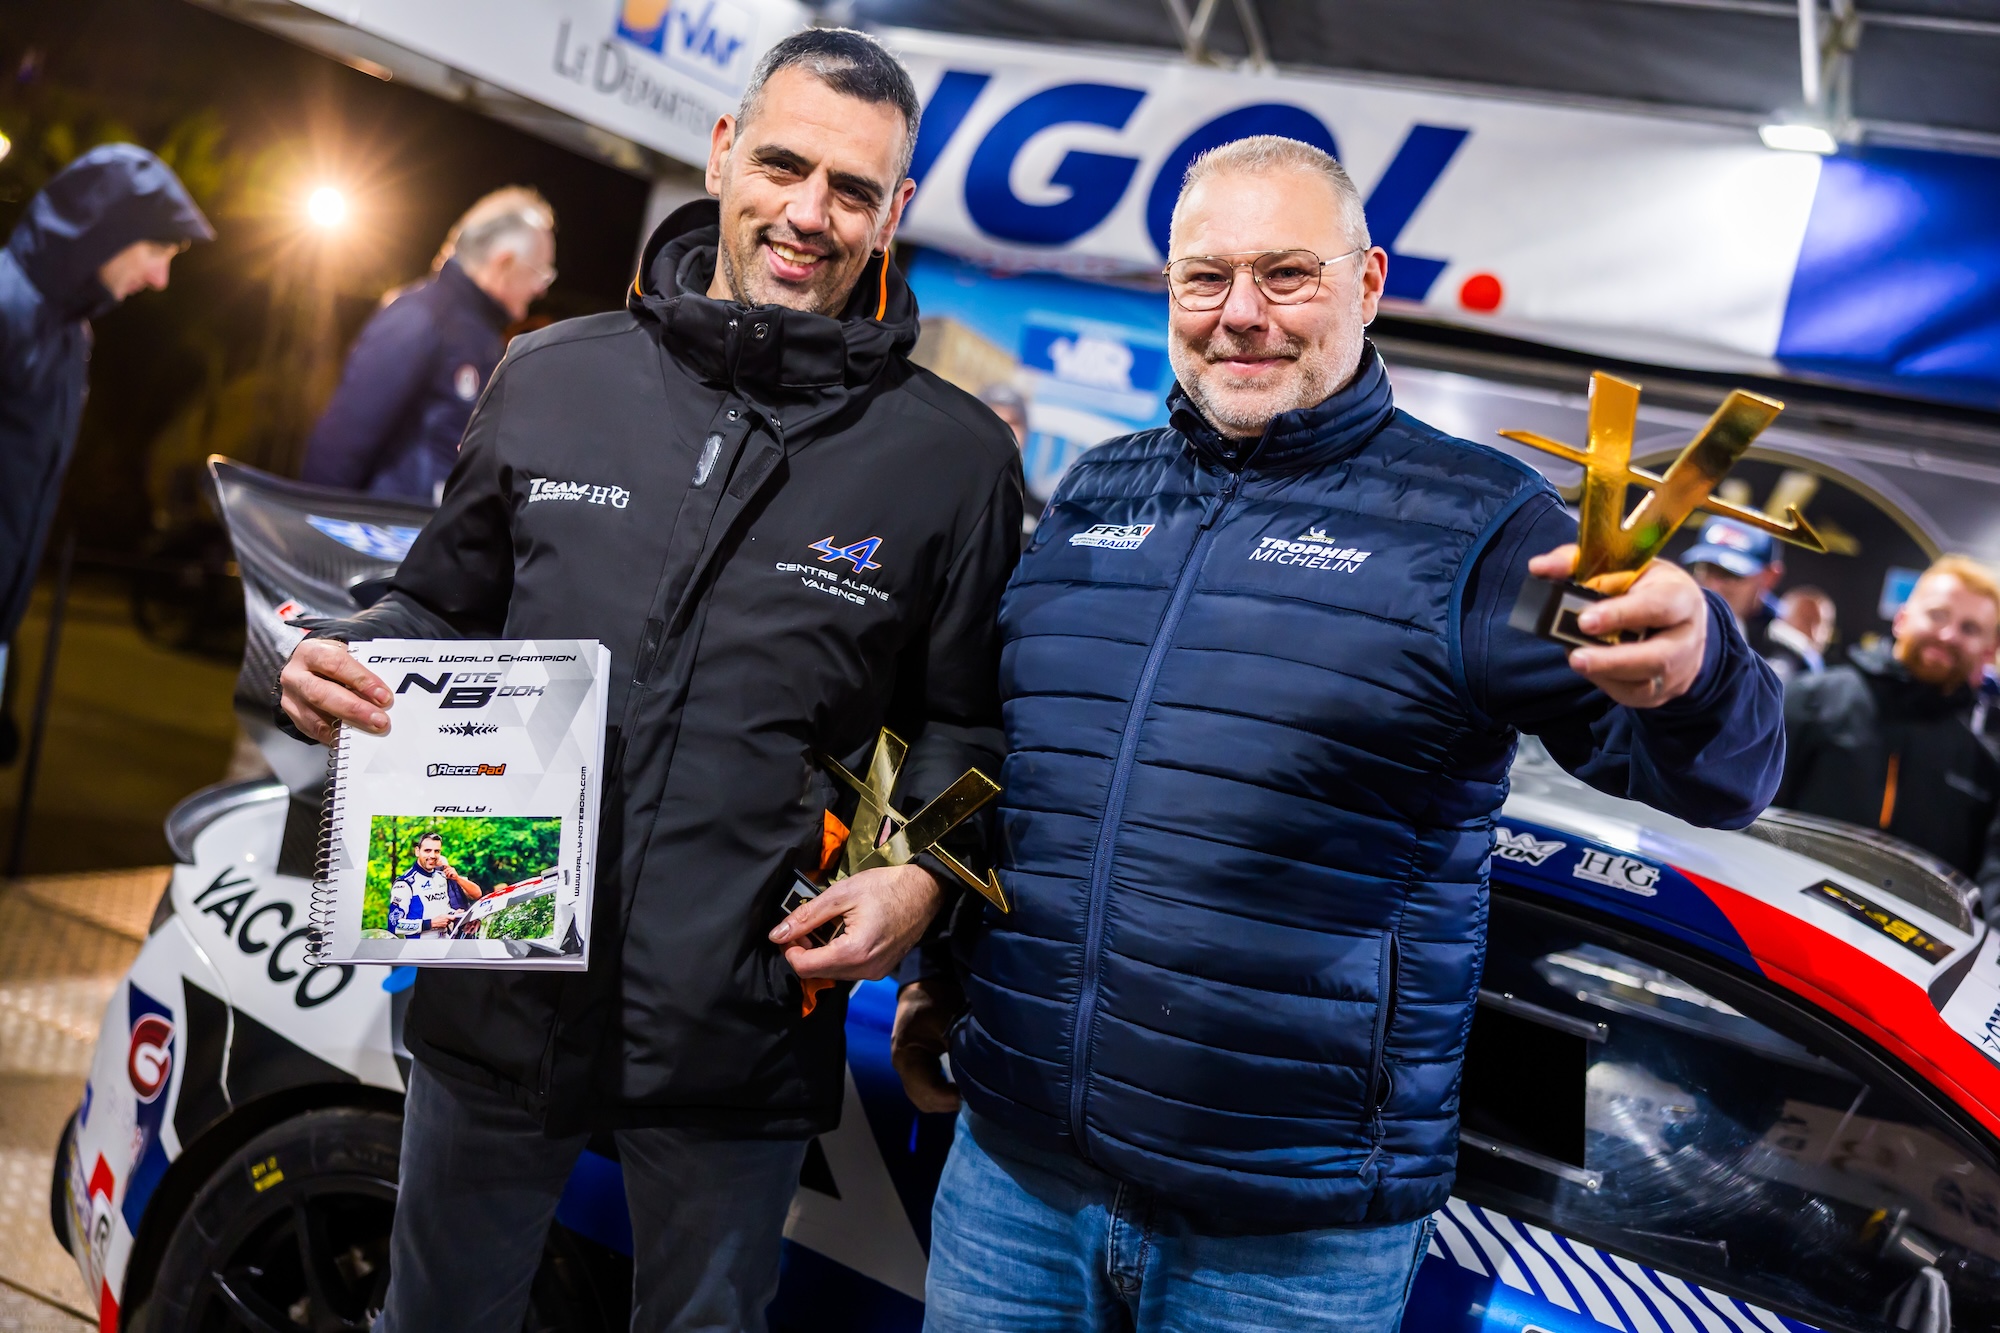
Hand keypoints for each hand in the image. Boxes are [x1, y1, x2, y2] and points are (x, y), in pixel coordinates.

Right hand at [281, 639, 391, 743]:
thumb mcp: (345, 655)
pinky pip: (314, 731)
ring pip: (316, 718)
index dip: (361, 680)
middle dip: (354, 709)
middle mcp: (295, 675)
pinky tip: (352, 738)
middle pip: (322, 694)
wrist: (303, 666)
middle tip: (379, 720)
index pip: (336, 664)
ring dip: (347, 727)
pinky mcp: (293, 717)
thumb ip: (361, 670)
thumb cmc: (330, 661)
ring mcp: (291, 698)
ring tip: (370, 731)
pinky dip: (335, 736)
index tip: (383, 696)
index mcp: (311, 653)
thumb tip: (384, 693)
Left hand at [771, 863, 942, 982]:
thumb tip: (777, 934)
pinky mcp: (880, 970)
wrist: (924, 891)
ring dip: (820, 952)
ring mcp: (875, 972)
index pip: (805, 966)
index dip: (790, 948)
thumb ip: (806, 916)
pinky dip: (837, 954)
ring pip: (831, 972)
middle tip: (807, 924)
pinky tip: (842, 932)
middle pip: (817, 972)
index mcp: (854, 952)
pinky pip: (848, 969)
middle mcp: (865, 970)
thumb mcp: (841, 894)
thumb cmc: (887, 887)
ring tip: (826, 924)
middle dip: (805, 950)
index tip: (790, 929)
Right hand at [891, 977, 962, 1113]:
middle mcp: (902, 1066)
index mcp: (907, 1055)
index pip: (926, 1091)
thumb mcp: (949, 1022)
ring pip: (924, 1098)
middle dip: (948, 1103)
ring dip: (945, 1100)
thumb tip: (981, 1075)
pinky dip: (942, 1092)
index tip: (973, 1096)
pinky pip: (925, 1089)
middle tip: (974, 1098)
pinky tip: (959, 1087)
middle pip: (923, 1100)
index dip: (949, 1098)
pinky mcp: (914, 1065)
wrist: (923, 984)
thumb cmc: (935, 999)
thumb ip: (961, 1048)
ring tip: (968, 1094)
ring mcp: (906, 1067)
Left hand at [1528, 544, 1708, 707]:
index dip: (1622, 614)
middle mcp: (1687, 636)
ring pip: (1646, 683)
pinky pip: (1636, 696)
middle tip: (1575, 657)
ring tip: (1576, 661)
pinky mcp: (1666, 690)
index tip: (1584, 621)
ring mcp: (1680, 668)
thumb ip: (1577, 562)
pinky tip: (1590, 670)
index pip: (1658, 606)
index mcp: (1680, 596)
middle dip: (1613, 660)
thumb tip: (1538, 567)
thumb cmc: (1643, 586)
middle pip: (1657, 656)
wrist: (1677, 617)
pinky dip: (1608, 685)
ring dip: (1607, 676)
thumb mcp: (1620, 566)